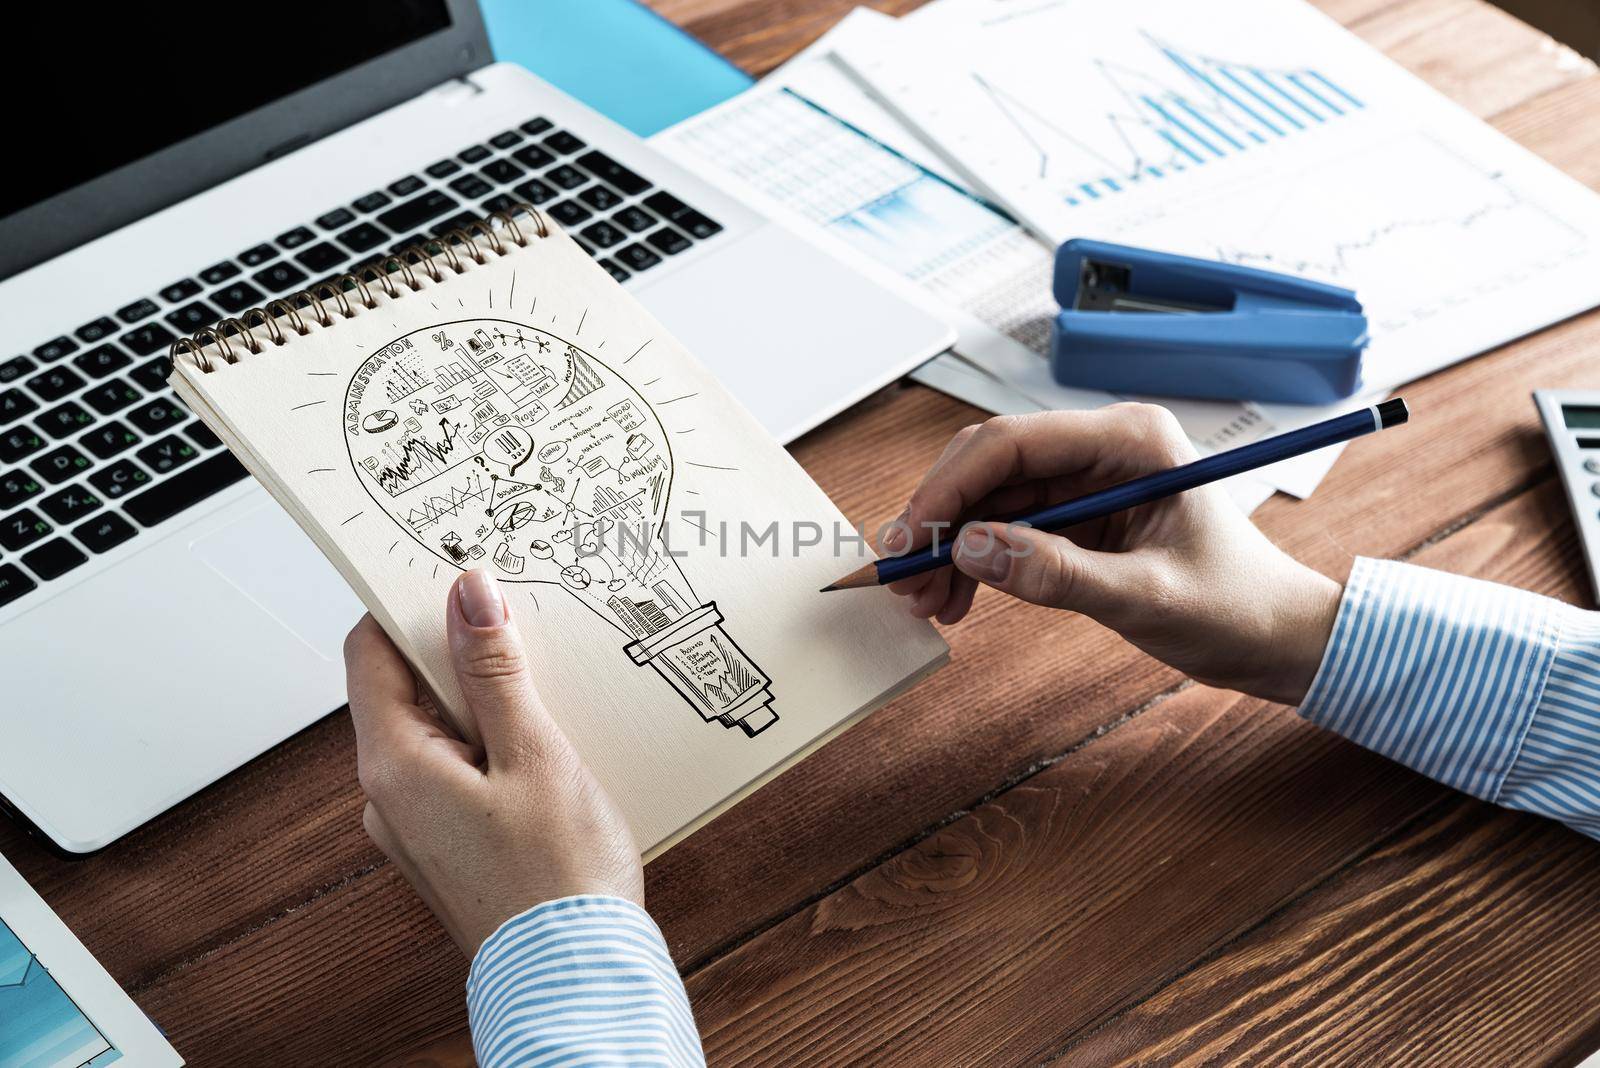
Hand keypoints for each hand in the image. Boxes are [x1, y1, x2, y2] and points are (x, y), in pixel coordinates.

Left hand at [344, 569, 642, 955]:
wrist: (576, 976)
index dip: (405, 606)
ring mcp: (415, 823)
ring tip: (544, 687)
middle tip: (518, 624)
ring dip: (484, 697)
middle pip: (404, 687)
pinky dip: (493, 742)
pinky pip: (457, 767)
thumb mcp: (534, 753)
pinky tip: (544, 743)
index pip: (368, 653)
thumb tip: (467, 594)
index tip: (455, 575)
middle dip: (458, 650)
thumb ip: (495, 670)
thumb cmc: (558, 877)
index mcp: (394, 764)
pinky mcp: (447, 843)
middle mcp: (388, 794)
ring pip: (437, 727)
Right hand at [886, 404, 1340, 704]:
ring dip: (949, 547)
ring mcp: (1088, 482)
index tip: (909, 539)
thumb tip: (969, 550)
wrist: (1279, 638)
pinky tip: (956, 599)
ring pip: (989, 500)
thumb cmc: (1238, 608)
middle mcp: (1103, 449)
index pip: (1012, 442)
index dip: (949, 489)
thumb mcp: (1147, 598)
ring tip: (925, 603)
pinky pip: (1007, 528)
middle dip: (938, 521)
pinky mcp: (1080, 518)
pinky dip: (975, 562)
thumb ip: (1057, 573)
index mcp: (1131, 440)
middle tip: (902, 579)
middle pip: (989, 467)